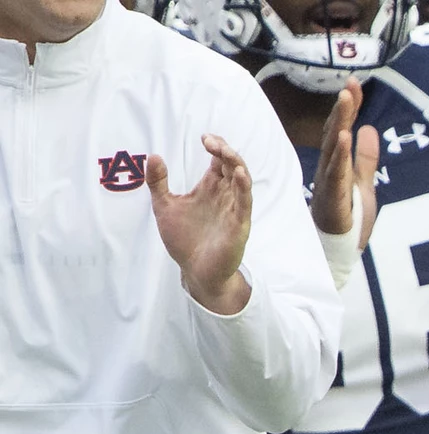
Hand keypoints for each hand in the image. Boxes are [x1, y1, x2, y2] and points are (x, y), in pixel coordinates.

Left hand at [149, 136, 252, 315]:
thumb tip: (153, 155)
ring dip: (236, 164)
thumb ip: (157, 182)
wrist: (194, 270)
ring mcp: (233, 210)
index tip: (204, 138)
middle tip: (210, 141)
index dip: (216, 146)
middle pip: (233, 166)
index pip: (220, 161)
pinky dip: (244, 188)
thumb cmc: (184, 240)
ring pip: (242, 181)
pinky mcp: (238, 226)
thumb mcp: (164, 205)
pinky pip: (245, 204)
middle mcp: (224, 196)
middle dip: (225, 151)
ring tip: (224, 151)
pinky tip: (239, 174)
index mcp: (210, 189)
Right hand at [311, 84, 380, 246]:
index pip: (341, 130)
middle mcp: (329, 170)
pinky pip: (336, 174)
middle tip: (350, 84)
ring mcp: (329, 184)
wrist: (337, 254)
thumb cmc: (348, 219)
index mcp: (337, 165)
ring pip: (334, 149)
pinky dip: (340, 155)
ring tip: (346, 101)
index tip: (355, 83)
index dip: (348, 108)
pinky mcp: (333, 199)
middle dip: (343, 109)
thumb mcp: (364, 184)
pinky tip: (343, 138)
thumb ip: (366, 158)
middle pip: (335, 134)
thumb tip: (369, 128)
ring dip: (339, 123)